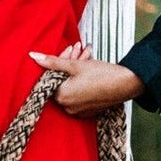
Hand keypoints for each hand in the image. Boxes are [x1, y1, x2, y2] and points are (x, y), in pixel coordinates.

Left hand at [28, 42, 144, 117]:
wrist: (127, 83)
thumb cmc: (102, 74)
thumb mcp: (75, 65)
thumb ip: (52, 61)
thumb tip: (33, 56)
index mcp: (61, 96)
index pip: (51, 77)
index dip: (60, 62)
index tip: (69, 52)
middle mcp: (68, 107)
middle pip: (61, 81)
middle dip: (69, 64)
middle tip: (80, 49)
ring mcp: (78, 111)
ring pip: (71, 86)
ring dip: (76, 71)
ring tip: (88, 56)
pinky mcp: (88, 111)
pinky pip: (79, 94)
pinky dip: (82, 82)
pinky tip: (90, 68)